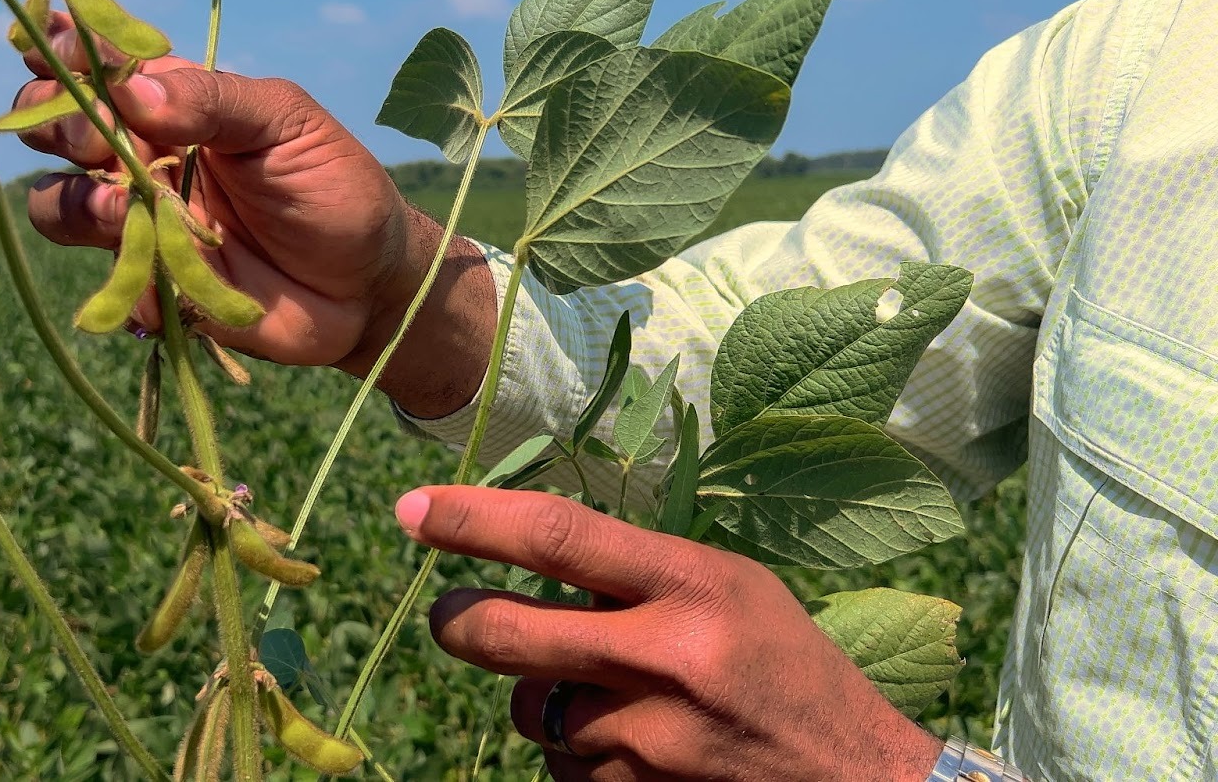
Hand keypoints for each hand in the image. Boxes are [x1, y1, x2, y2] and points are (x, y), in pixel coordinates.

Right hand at [14, 15, 495, 415]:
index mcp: (173, 102)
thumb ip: (214, 101)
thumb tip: (129, 89)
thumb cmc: (333, 187)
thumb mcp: (287, 124)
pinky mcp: (150, 281)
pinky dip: (119, 270)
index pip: (99, 65)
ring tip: (124, 210)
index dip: (64, 53)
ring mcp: (139, 221)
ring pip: (58, 202)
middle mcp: (141, 155)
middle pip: (55, 128)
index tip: (54, 52)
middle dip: (57, 124)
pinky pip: (103, 276)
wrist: (366, 285)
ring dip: (77, 201)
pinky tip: (158, 264)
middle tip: (101, 141)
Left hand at [395, 486, 942, 781]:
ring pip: (530, 708)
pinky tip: (636, 744)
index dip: (472, 520)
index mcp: (692, 584)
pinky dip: (578, 752)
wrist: (850, 776)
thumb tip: (528, 550)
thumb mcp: (730, 586)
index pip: (558, 537)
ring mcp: (645, 741)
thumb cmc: (784, 664)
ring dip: (542, 696)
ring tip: (606, 691)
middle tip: (451, 612)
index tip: (413, 509)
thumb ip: (636, 571)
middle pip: (505, 634)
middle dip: (457, 619)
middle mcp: (663, 658)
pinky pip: (562, 766)